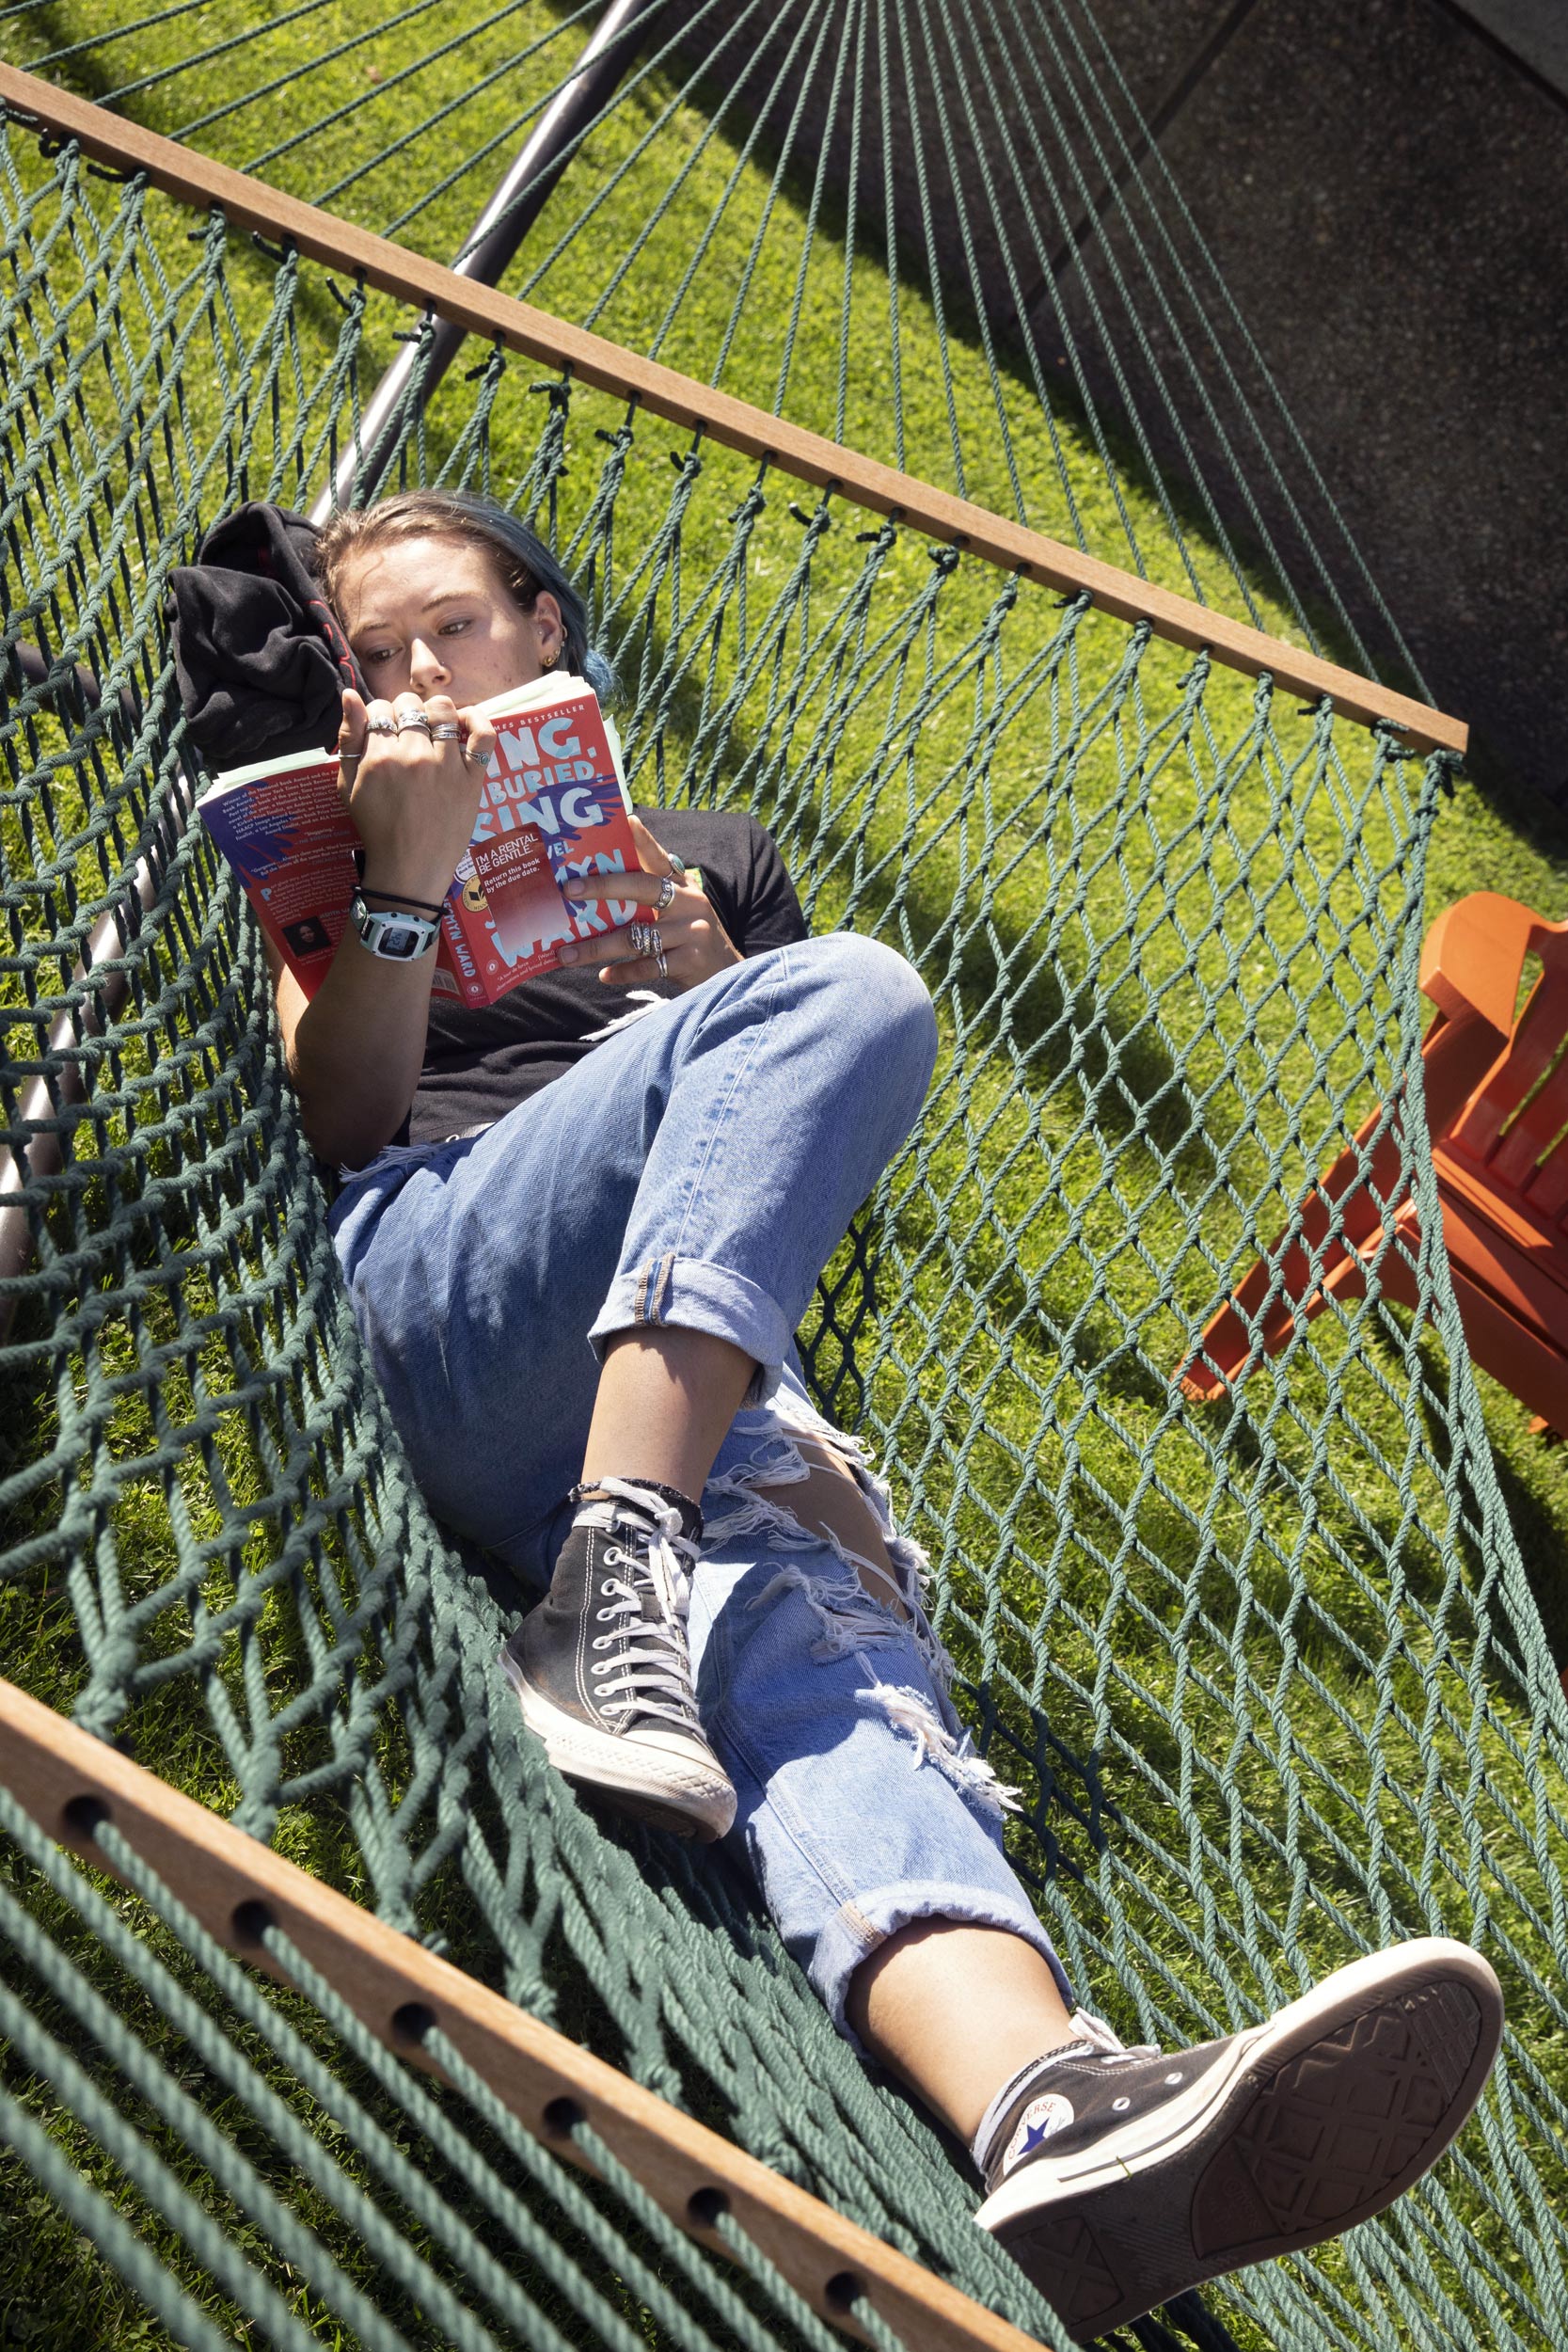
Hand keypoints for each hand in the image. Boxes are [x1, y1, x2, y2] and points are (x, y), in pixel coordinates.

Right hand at [336, 688, 496, 903]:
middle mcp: (413, 756)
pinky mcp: (472, 779)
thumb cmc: (376, 828)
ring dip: (436, 712)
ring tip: (433, 730)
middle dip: (405, 713)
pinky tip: (464, 723)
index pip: (380, 708)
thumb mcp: (348, 785)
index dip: (381, 716)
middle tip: (407, 735)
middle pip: (410, 705)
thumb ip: (348, 738)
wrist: (409, 868)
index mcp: (379, 757)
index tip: (385, 733)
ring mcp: (446, 766)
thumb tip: (350, 694)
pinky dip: (477, 721)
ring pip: (443, 710)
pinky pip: (483, 735)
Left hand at [557, 813, 740, 991]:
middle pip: (643, 888)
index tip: (624, 819)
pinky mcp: (690, 960)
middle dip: (604, 887)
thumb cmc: (690, 937)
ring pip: (635, 937)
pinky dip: (623, 972)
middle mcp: (689, 903)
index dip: (642, 839)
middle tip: (570, 890)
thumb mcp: (681, 909)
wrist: (727, 973)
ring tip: (567, 954)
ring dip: (597, 947)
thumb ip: (653, 896)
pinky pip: (647, 967)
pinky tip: (604, 975)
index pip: (659, 858)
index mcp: (682, 886)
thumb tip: (600, 886)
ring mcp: (691, 931)